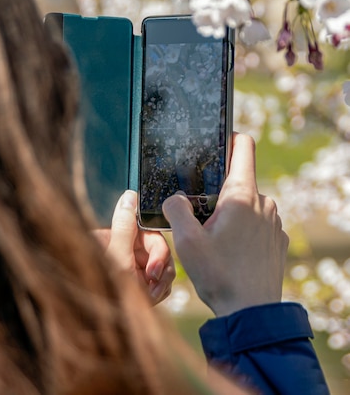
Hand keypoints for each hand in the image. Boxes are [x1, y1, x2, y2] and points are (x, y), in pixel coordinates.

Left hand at [95, 190, 175, 304]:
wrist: (105, 327)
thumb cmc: (105, 293)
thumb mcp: (117, 258)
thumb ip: (125, 226)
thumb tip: (129, 195)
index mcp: (114, 239)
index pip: (147, 230)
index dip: (156, 249)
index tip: (154, 269)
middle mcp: (125, 250)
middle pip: (158, 248)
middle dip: (160, 267)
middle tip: (153, 283)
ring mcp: (134, 267)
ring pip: (163, 264)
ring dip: (162, 281)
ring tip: (152, 295)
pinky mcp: (141, 283)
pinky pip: (162, 280)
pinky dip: (161, 290)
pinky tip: (153, 299)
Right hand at [162, 133, 288, 316]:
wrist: (251, 314)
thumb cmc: (219, 275)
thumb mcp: (186, 241)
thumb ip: (175, 209)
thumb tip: (174, 197)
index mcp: (242, 195)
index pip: (244, 146)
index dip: (229, 138)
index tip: (215, 144)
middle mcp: (264, 202)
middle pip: (239, 180)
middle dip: (219, 192)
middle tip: (201, 216)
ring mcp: (274, 221)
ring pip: (248, 204)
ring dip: (232, 214)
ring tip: (215, 240)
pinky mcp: (278, 240)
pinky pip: (258, 223)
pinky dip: (244, 230)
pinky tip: (231, 253)